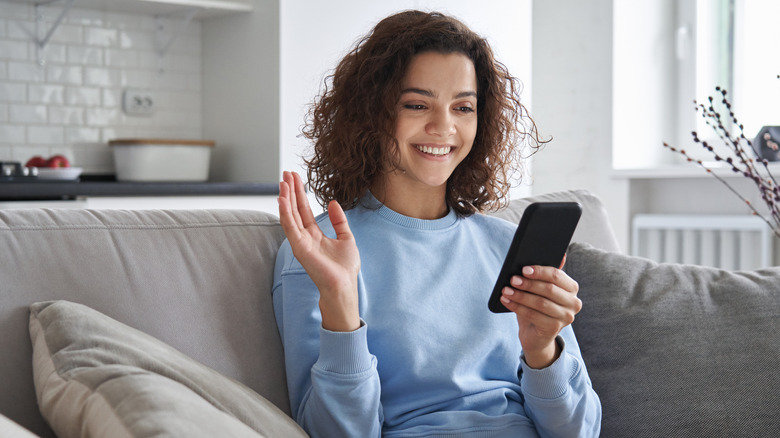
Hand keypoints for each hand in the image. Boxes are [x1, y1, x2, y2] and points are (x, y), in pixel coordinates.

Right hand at [278, 171, 360, 331]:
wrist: (344, 285)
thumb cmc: (345, 268)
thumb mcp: (346, 238)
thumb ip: (339, 221)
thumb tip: (333, 202)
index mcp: (315, 234)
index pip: (304, 210)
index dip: (300, 193)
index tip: (296, 178)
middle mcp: (305, 237)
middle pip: (295, 209)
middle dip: (290, 191)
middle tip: (285, 173)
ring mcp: (300, 242)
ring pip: (290, 215)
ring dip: (285, 198)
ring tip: (283, 182)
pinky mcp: (299, 247)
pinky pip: (289, 226)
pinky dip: (285, 212)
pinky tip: (282, 199)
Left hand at [500, 257, 580, 368]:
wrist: (535, 334)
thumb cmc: (537, 306)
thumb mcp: (540, 289)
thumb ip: (545, 273)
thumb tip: (558, 254)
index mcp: (572, 288)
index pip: (557, 276)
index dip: (540, 272)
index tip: (523, 269)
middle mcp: (573, 302)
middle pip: (549, 289)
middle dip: (528, 284)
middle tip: (512, 279)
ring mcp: (566, 317)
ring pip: (540, 303)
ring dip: (520, 296)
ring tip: (505, 290)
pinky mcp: (555, 328)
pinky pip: (533, 315)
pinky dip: (517, 307)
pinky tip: (506, 301)